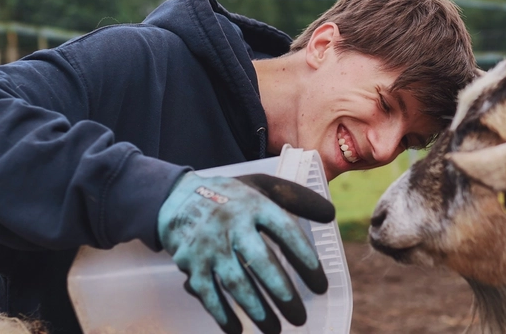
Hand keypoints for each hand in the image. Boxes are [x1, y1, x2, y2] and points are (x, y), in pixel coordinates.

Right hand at [157, 172, 334, 333]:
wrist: (175, 197)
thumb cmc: (230, 196)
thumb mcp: (261, 186)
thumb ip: (295, 199)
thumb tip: (329, 215)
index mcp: (253, 204)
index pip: (284, 230)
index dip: (303, 257)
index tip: (320, 284)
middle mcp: (231, 225)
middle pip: (260, 261)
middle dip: (281, 292)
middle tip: (300, 316)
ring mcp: (209, 246)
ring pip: (235, 282)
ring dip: (256, 309)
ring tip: (276, 329)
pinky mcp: (191, 263)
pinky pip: (208, 293)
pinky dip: (221, 314)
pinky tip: (238, 330)